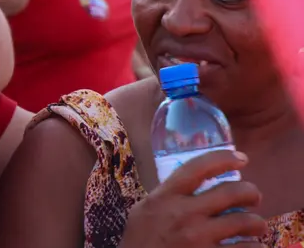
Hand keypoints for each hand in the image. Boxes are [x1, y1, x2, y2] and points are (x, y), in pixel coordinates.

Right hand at [120, 150, 266, 247]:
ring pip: (245, 222)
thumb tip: (192, 183)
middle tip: (253, 197)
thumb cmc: (140, 240)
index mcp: (167, 196)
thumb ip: (167, 195)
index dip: (224, 158)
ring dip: (256, 223)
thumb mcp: (145, 209)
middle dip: (250, 192)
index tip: (241, 158)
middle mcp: (185, 213)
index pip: (199, 168)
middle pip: (231, 192)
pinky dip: (255, 246)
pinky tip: (250, 245)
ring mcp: (199, 238)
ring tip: (255, 226)